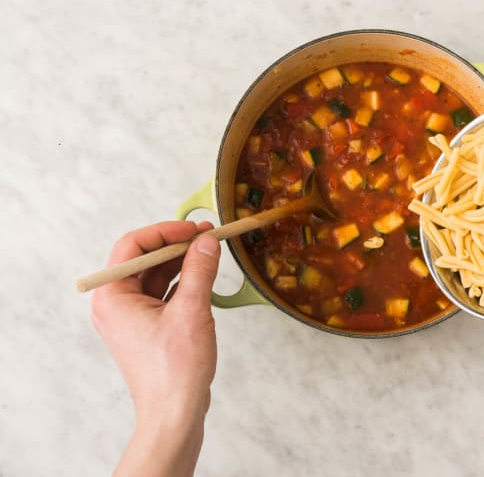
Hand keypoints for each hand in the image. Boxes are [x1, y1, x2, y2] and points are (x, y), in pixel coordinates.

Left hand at [91, 221, 220, 476]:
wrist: (174, 413)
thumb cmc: (175, 370)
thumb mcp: (191, 310)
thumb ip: (199, 269)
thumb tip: (207, 241)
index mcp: (113, 297)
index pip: (133, 246)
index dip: (165, 232)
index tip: (195, 228)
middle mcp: (116, 304)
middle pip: (144, 259)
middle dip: (177, 245)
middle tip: (208, 236)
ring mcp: (131, 317)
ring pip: (156, 276)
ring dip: (182, 262)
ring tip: (210, 251)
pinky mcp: (148, 328)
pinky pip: (163, 294)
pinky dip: (183, 282)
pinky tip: (205, 275)